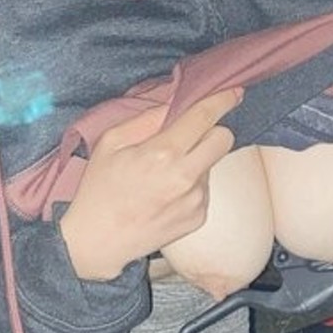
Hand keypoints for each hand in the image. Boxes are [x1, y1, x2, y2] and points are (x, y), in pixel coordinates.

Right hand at [58, 87, 241, 279]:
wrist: (98, 241)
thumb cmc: (99, 189)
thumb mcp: (111, 142)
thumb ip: (146, 118)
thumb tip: (174, 103)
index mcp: (163, 153)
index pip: (204, 117)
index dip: (222, 99)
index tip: (233, 92)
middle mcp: (185, 177)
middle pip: (224, 139)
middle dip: (213, 130)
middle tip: (191, 134)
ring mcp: (195, 200)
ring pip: (212, 164)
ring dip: (196, 160)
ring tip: (164, 174)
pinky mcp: (198, 218)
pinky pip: (205, 188)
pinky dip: (191, 185)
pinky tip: (166, 193)